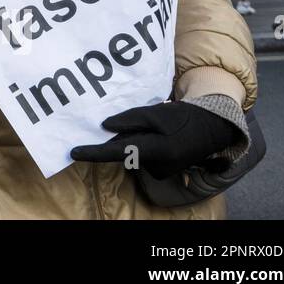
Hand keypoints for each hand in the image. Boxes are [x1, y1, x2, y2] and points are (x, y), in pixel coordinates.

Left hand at [70, 101, 240, 178]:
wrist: (211, 130)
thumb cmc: (183, 118)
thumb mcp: (156, 113)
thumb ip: (130, 119)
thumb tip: (105, 125)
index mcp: (156, 150)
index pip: (116, 152)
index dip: (93, 153)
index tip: (73, 152)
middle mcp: (156, 166)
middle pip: (123, 150)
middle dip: (116, 137)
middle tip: (122, 120)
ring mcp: (159, 170)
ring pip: (132, 152)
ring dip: (131, 138)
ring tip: (148, 123)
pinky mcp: (161, 170)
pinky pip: (141, 155)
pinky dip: (140, 143)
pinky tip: (153, 132)